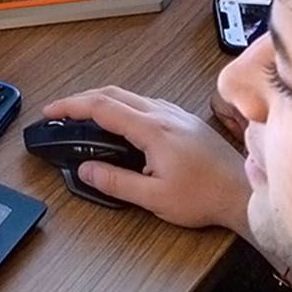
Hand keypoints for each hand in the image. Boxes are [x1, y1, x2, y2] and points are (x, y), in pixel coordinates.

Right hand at [41, 85, 251, 235]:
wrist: (240, 191)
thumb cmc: (204, 196)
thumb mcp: (154, 198)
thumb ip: (116, 182)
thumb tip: (86, 171)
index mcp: (152, 129)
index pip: (102, 107)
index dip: (72, 107)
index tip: (51, 111)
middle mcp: (163, 113)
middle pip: (113, 93)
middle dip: (81, 99)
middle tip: (59, 112)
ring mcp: (175, 113)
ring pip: (130, 95)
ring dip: (102, 100)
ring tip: (82, 115)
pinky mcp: (183, 119)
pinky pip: (145, 102)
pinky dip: (122, 105)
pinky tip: (119, 121)